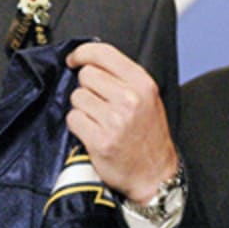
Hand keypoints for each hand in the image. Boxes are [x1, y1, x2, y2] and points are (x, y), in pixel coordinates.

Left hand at [65, 42, 178, 202]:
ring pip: (77, 97)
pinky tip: (93, 131)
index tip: (74, 59)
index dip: (82, 53)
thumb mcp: (148, 98)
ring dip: (82, 107)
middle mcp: (130, 99)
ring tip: (99, 119)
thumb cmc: (149, 136)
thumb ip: (124, 78)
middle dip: (87, 87)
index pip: (103, 53)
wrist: (155, 174)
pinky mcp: (99, 140)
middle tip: (99, 102)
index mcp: (143, 84)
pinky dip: (78, 125)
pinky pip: (73, 119)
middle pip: (86, 75)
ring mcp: (114, 120)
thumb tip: (90, 61)